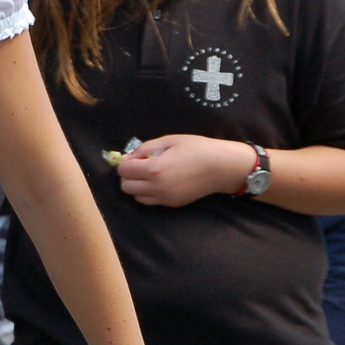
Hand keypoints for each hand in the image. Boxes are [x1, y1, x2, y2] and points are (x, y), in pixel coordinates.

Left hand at [117, 134, 248, 206]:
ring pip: (136, 196)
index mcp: (154, 169)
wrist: (221, 167)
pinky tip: (159, 182)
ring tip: (149, 174)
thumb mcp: (169, 140)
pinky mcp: (172, 204)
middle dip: (128, 175)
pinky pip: (150, 201)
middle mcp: (157, 187)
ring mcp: (165, 198)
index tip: (134, 157)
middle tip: (139, 165)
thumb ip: (145, 148)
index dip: (125, 162)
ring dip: (137, 185)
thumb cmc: (197, 148)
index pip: (123, 170)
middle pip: (125, 186)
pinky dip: (148, 192)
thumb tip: (129, 157)